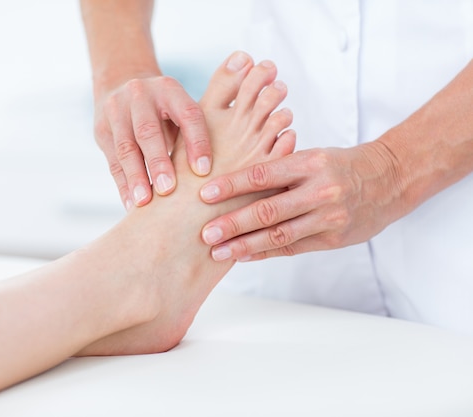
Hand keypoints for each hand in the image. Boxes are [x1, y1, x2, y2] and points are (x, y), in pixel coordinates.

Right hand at [94, 75, 211, 208]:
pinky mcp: (101, 130)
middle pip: (148, 131)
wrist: (121, 83)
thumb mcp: (184, 105)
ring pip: (125, 148)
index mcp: (170, 89)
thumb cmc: (167, 107)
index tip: (204, 172)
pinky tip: (131, 205)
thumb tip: (236, 158)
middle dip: (158, 162)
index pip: (187, 114)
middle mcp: (140, 96)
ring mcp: (116, 111)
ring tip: (143, 203)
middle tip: (168, 189)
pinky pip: (112, 161)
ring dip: (135, 177)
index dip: (197, 143)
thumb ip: (207, 125)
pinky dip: (123, 184)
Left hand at [199, 143, 404, 260]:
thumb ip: (280, 171)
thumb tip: (234, 185)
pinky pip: (292, 247)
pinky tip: (243, 256)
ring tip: (218, 251)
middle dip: (233, 223)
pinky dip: (265, 252)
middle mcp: (320, 191)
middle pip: (268, 210)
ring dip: (245, 245)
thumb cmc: (341, 165)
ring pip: (279, 234)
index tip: (205, 193)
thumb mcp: (313, 157)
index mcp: (311, 163)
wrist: (390, 180)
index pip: (263, 174)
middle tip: (205, 232)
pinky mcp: (332, 238)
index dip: (232, 185)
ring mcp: (328, 217)